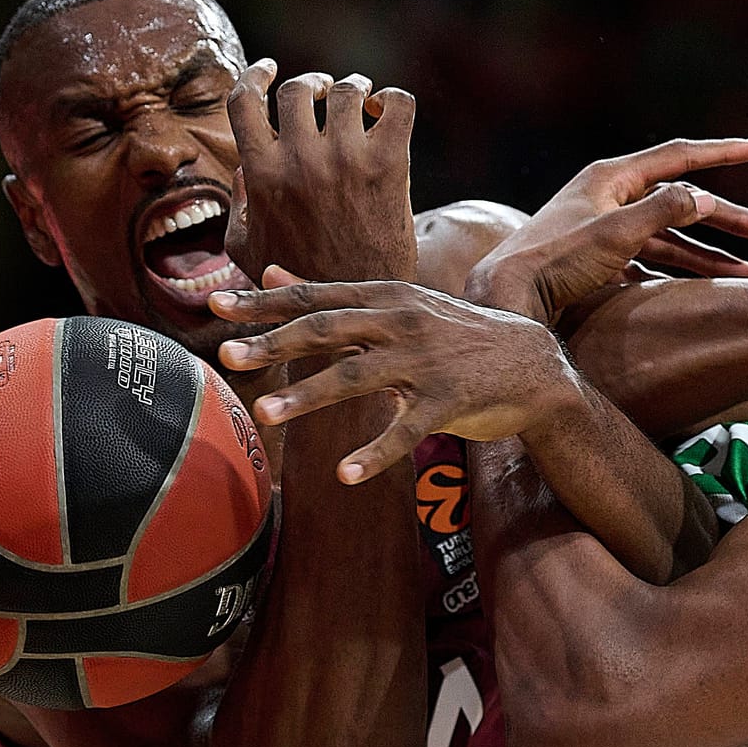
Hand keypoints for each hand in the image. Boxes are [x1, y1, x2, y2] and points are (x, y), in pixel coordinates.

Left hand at [211, 268, 581, 482]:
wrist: (533, 361)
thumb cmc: (453, 336)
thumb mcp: (395, 305)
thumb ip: (331, 296)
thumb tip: (269, 271)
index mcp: (382, 298)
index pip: (313, 298)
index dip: (263, 303)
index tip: (214, 305)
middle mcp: (399, 322)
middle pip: (326, 329)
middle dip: (274, 343)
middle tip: (228, 357)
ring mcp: (425, 361)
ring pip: (357, 377)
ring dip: (308, 395)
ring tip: (266, 415)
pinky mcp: (450, 400)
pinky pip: (406, 430)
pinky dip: (374, 453)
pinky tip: (345, 475)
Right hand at [225, 60, 417, 283]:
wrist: (355, 309)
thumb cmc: (296, 281)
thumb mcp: (246, 246)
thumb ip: (238, 202)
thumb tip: (245, 164)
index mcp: (261, 174)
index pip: (245, 100)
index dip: (255, 76)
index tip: (267, 69)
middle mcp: (301, 160)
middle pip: (298, 88)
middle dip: (310, 84)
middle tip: (322, 94)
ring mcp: (346, 160)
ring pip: (347, 89)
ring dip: (351, 88)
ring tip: (357, 101)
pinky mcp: (388, 166)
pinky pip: (397, 103)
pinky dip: (392, 98)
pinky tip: (383, 112)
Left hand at [464, 138, 747, 323]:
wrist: (507, 297)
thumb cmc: (554, 262)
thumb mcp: (614, 234)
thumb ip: (662, 212)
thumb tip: (703, 197)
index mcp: (611, 178)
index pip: (679, 156)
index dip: (723, 152)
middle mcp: (609, 197)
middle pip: (681, 201)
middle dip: (727, 217)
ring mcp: (604, 229)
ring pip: (669, 235)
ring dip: (708, 252)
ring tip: (746, 271)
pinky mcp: (599, 259)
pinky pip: (650, 259)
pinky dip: (679, 270)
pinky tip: (704, 284)